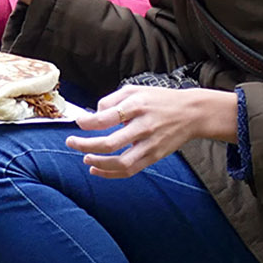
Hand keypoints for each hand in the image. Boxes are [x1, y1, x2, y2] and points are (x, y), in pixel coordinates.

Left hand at [67, 85, 237, 178]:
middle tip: (71, 142)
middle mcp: (143, 126)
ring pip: (120, 162)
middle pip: (109, 143)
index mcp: (137, 106)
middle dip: (85, 145)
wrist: (192, 113)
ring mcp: (150, 144)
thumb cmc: (159, 100)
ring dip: (98, 163)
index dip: (87, 122)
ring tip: (85, 158)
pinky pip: (130, 170)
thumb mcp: (135, 90)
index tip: (79, 122)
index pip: (106, 118)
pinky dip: (110, 173)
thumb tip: (93, 114)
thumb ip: (112, 99)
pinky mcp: (154, 156)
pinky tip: (96, 169)